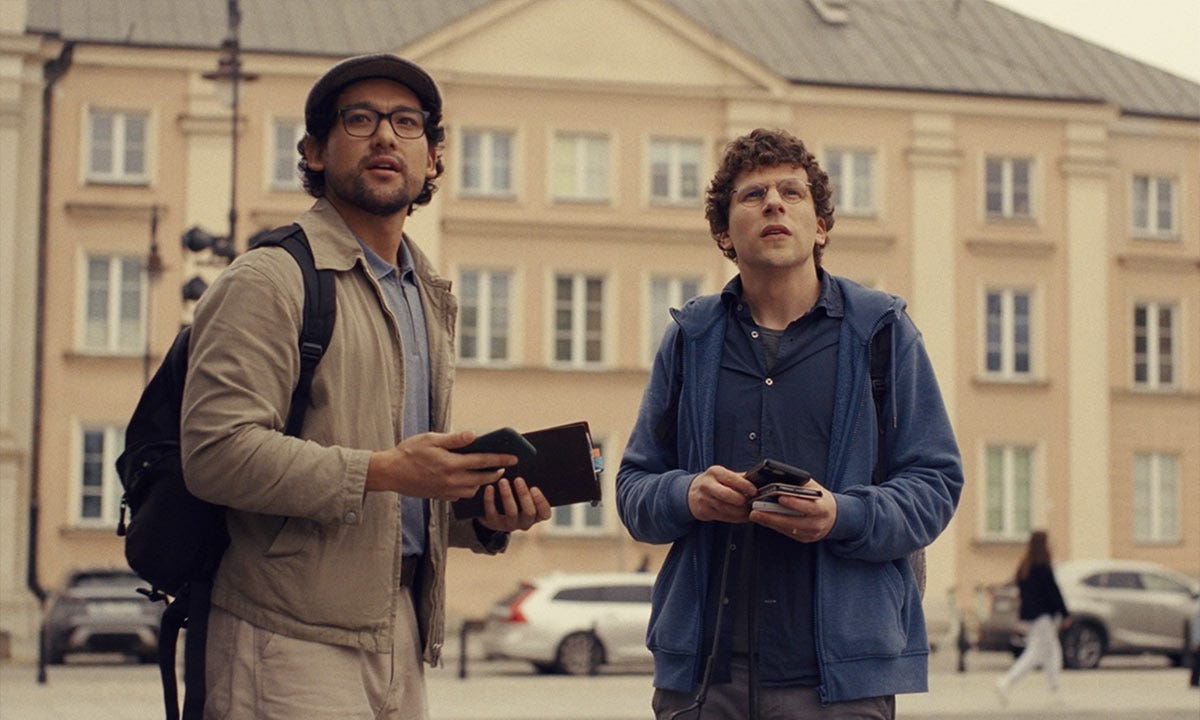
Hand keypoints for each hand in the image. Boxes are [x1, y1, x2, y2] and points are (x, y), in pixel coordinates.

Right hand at [365, 430, 517, 499]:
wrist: (389, 473)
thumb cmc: (409, 452)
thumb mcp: (431, 439)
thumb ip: (454, 439)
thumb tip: (475, 435)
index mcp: (451, 464)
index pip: (483, 461)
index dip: (501, 459)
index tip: (514, 457)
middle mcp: (451, 480)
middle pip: (482, 479)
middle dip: (496, 473)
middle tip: (504, 467)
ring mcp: (446, 491)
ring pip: (473, 490)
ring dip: (483, 482)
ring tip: (487, 472)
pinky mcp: (440, 496)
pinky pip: (461, 495)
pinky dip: (469, 489)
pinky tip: (468, 480)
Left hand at [477, 476, 551, 531]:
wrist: (495, 512)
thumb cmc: (516, 497)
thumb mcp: (524, 494)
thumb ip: (529, 485)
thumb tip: (528, 467)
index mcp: (536, 515)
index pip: (545, 513)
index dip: (541, 502)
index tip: (534, 487)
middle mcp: (525, 522)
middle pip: (529, 512)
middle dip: (524, 495)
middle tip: (518, 479)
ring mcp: (510, 524)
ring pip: (511, 512)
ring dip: (507, 495)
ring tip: (503, 481)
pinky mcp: (494, 523)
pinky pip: (492, 513)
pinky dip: (490, 499)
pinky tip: (489, 487)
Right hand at [687, 466, 756, 522]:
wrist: (691, 493)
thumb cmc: (713, 482)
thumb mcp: (723, 474)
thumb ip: (739, 477)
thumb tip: (758, 480)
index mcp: (715, 472)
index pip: (732, 479)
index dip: (745, 486)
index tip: (755, 491)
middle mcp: (708, 485)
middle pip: (728, 495)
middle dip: (742, 501)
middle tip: (752, 503)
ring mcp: (705, 499)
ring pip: (727, 508)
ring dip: (741, 512)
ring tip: (750, 511)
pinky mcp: (705, 511)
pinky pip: (724, 517)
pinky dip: (736, 518)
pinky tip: (743, 517)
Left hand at [749, 476, 836, 541]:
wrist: (835, 517)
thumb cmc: (820, 497)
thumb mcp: (814, 488)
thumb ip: (799, 486)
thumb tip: (777, 479)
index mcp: (823, 508)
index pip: (809, 507)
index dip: (794, 503)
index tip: (779, 497)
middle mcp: (818, 523)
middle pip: (793, 522)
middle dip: (773, 516)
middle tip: (755, 511)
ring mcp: (811, 533)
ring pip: (788, 529)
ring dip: (770, 522)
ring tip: (754, 515)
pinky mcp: (805, 539)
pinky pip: (787, 533)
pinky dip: (774, 526)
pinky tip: (763, 519)